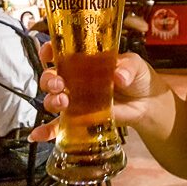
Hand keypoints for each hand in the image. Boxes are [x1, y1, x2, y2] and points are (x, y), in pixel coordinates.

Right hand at [28, 42, 164, 142]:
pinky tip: (38, 135)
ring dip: (51, 100)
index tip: (48, 53)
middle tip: (58, 83)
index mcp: (86, 60)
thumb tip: (119, 75)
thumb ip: (127, 67)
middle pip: (52, 77)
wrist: (148, 103)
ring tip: (63, 102)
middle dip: (49, 79)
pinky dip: (46, 130)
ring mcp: (77, 99)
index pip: (61, 52)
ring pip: (53, 99)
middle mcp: (76, 78)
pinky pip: (59, 126)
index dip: (50, 50)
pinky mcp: (80, 118)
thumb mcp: (136, 65)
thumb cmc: (139, 77)